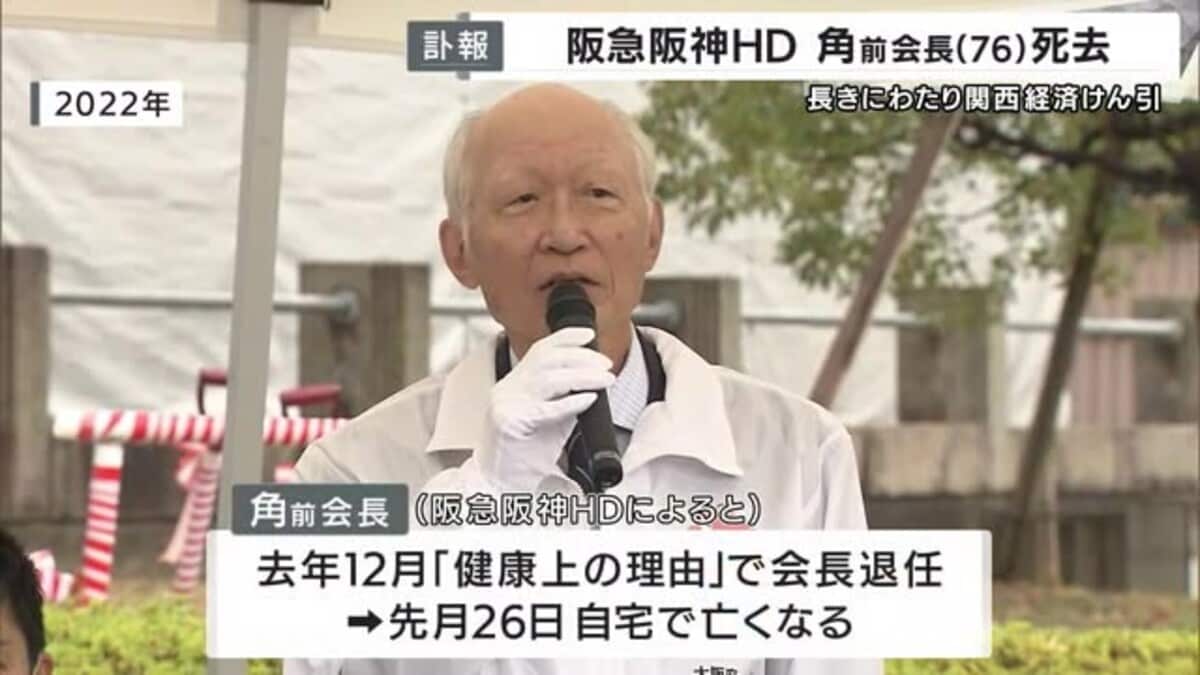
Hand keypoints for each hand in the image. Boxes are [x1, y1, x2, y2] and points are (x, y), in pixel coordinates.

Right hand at [479, 327, 613, 489]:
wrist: (500, 483)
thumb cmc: (524, 453)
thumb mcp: (549, 418)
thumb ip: (565, 398)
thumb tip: (592, 382)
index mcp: (515, 383)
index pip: (540, 350)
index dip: (565, 337)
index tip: (589, 334)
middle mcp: (508, 389)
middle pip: (546, 359)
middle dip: (581, 357)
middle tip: (605, 364)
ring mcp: (506, 405)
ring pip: (547, 379)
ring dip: (582, 376)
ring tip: (604, 379)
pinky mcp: (509, 425)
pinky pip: (544, 410)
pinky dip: (570, 402)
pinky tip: (589, 399)